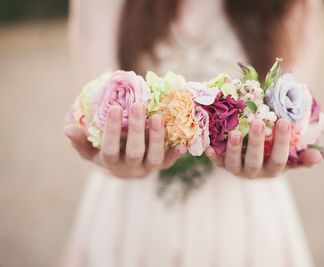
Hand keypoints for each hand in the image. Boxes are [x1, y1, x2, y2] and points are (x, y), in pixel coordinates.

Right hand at [64, 103, 184, 178]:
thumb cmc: (106, 154)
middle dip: (136, 130)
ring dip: (157, 138)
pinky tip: (182, 141)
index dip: (112, 131)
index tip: (114, 108)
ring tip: (158, 116)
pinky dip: (176, 153)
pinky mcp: (162, 167)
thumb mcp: (91, 150)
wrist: (127, 171)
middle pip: (135, 152)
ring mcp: (147, 169)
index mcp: (111, 164)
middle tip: (138, 105)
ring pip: (154, 158)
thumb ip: (80, 141)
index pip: (110, 149)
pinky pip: (170, 162)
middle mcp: (130, 169)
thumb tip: (67, 128)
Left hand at [205, 119, 321, 178]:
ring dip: (233, 148)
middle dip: (256, 143)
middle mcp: (254, 172)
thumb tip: (318, 157)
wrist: (251, 157)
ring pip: (233, 163)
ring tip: (235, 132)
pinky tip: (208, 145)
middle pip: (254, 161)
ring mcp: (236, 169)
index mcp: (272, 170)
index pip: (279, 159)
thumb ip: (302, 156)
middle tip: (258, 122)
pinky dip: (211, 154)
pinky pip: (215, 161)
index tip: (284, 121)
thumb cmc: (273, 151)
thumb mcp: (290, 155)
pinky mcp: (221, 164)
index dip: (281, 142)